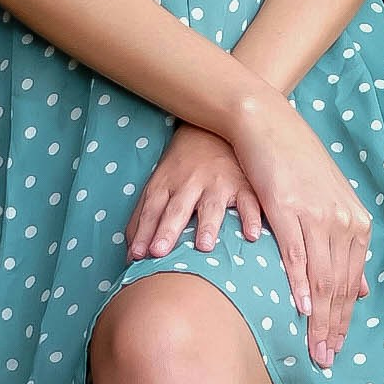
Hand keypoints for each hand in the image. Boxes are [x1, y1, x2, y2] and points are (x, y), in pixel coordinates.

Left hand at [126, 125, 265, 262]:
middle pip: (177, 209)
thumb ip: (143, 217)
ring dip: (207, 225)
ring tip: (204, 247)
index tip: (138, 255)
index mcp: (166, 183)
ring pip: (211, 205)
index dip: (144, 231)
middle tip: (159, 252)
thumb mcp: (159, 184)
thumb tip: (132, 255)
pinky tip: (251, 235)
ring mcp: (217, 183)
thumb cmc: (181, 166)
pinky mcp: (243, 184)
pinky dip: (251, 217)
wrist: (214, 127)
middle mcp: (189, 183)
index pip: (152, 210)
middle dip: (168, 230)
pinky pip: (248, 202)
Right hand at [226, 90, 372, 374]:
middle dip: (332, 329)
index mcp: (355, 224)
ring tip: (311, 349)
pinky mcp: (289, 207)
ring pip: (322, 277)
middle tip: (323, 362)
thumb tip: (361, 289)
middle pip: (339, 287)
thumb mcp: (326, 206)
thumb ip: (343, 248)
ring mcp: (318, 214)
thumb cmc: (293, 167)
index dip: (342, 321)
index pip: (350, 284)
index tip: (333, 352)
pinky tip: (299, 308)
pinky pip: (296, 253)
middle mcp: (343, 221)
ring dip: (318, 318)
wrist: (266, 123)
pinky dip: (299, 284)